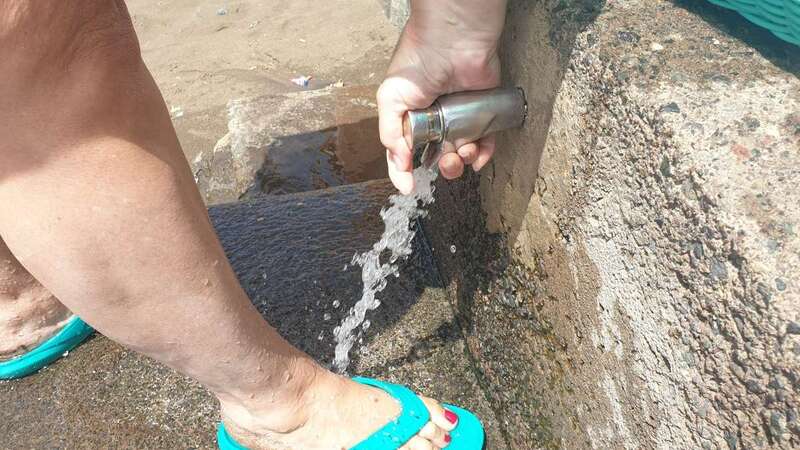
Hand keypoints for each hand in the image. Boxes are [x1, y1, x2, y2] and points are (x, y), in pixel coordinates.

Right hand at [377, 4, 503, 193]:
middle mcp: (435, 120)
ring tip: (461, 154)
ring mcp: (460, 117)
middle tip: (445, 162)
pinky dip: (484, 154)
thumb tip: (400, 165)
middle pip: (438, 157)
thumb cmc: (416, 63)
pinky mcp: (483, 112)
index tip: (408, 187)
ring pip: (463, 152)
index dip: (405, 171)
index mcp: (410, 117)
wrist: (451, 41)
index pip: (406, 152)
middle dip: (443, 167)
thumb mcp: (391, 98)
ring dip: (462, 162)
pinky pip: (486, 141)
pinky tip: (478, 156)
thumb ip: (391, 134)